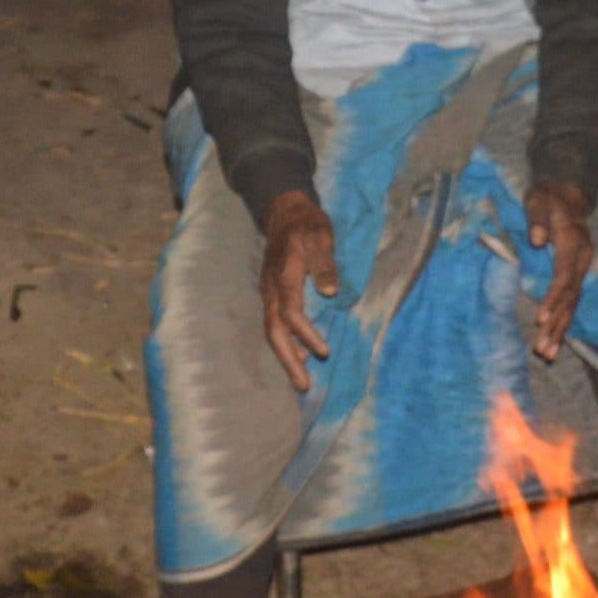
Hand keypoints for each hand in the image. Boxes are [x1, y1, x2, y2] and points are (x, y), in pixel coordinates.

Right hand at [259, 192, 339, 391]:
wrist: (284, 211)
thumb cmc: (308, 224)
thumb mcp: (321, 236)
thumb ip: (324, 263)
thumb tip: (329, 292)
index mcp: (284, 276)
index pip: (292, 313)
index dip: (306, 335)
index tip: (325, 352)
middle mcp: (271, 289)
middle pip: (275, 331)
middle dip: (288, 360)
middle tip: (303, 386)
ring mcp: (269, 292)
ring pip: (272, 330)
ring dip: (286, 356)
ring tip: (301, 378)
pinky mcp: (272, 293)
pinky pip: (274, 323)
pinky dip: (285, 342)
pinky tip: (300, 354)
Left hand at [523, 181, 593, 361]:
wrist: (565, 195)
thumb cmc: (547, 198)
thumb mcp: (539, 201)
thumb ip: (537, 219)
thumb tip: (536, 240)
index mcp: (574, 242)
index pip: (564, 276)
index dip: (553, 299)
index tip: (540, 319)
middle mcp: (582, 259)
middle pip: (570, 297)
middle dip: (556, 324)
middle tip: (542, 348)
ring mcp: (581, 268)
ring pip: (572, 304)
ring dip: (560, 330)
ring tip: (547, 353)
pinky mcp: (576, 275)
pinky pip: (571, 302)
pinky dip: (563, 322)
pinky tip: (554, 340)